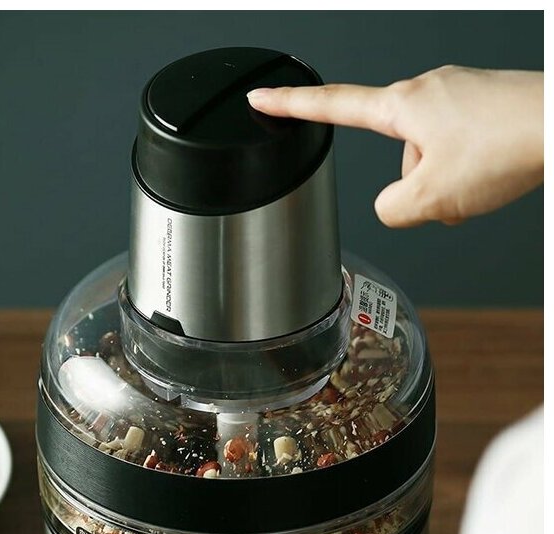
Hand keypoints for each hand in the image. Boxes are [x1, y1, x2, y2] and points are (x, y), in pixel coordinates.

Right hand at [248, 66, 542, 227]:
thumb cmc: (506, 146)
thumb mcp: (430, 197)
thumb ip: (391, 210)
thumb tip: (392, 205)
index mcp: (403, 105)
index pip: (332, 105)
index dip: (290, 105)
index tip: (261, 96)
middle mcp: (429, 90)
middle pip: (397, 155)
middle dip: (415, 185)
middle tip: (446, 197)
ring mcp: (460, 94)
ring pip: (430, 158)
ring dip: (446, 184)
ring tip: (478, 185)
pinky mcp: (485, 104)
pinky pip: (459, 150)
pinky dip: (468, 172)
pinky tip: (492, 176)